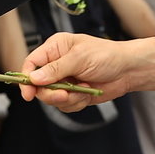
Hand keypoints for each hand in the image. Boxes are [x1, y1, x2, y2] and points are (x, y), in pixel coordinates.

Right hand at [20, 32, 134, 110]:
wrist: (128, 70)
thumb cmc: (107, 56)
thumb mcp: (79, 58)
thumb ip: (56, 69)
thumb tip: (34, 78)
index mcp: (55, 48)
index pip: (31, 63)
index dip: (26, 78)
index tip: (28, 93)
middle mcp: (57, 64)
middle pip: (38, 85)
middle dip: (51, 93)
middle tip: (65, 94)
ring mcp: (65, 80)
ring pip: (51, 98)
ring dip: (67, 98)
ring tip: (83, 90)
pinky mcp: (73, 94)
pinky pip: (64, 105)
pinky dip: (76, 103)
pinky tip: (87, 94)